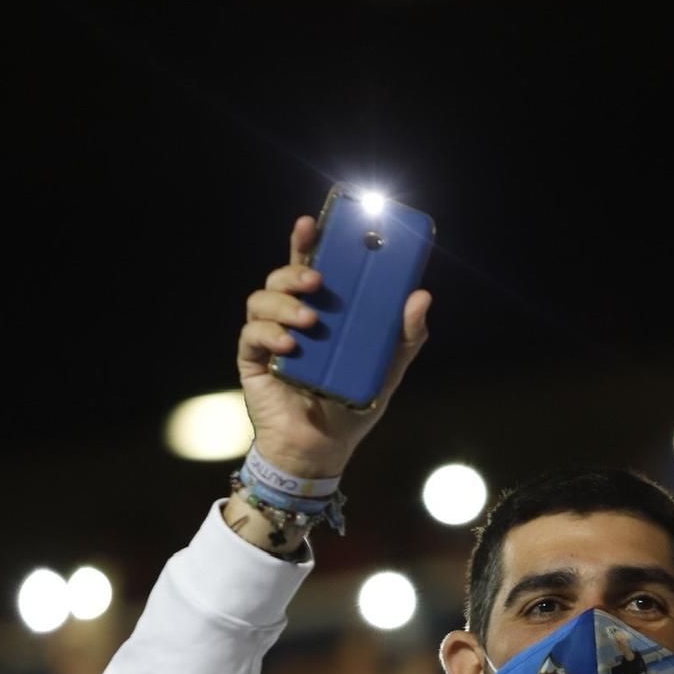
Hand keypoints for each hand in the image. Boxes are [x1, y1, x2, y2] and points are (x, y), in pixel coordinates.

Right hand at [236, 216, 430, 477]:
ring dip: (284, 303)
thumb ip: (406, 335)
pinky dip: (270, 334)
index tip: (312, 222)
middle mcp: (291, 317)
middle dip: (294, 268)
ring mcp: (269, 337)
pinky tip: (292, 346)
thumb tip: (421, 296)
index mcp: (321, 311)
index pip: (310, 266)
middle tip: (318, 281)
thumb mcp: (388, 369)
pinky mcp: (253, 361)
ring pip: (260, 300)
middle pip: (280, 275)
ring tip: (309, 320)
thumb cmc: (351, 406)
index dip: (306, 240)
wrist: (322, 450)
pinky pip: (252, 336)